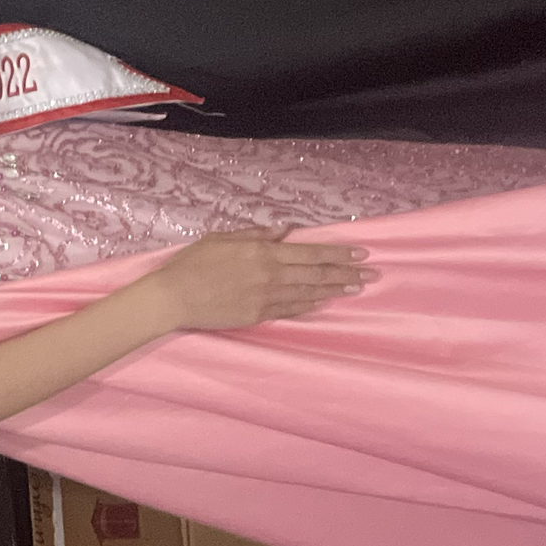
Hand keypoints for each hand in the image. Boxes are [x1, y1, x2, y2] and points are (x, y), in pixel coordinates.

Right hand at [139, 226, 368, 331]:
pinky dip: (310, 305)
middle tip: (372, 274)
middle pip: (317, 274)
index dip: (338, 253)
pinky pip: (291, 309)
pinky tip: (323, 302)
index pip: (310, 253)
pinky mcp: (258, 315)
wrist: (174, 298)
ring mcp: (266, 298)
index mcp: (263, 252)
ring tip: (356, 288)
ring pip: (309, 293)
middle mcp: (271, 275)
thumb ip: (256, 234)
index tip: (361, 254)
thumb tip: (285, 230)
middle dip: (347, 273)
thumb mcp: (222, 238)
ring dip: (335, 290)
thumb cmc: (193, 263)